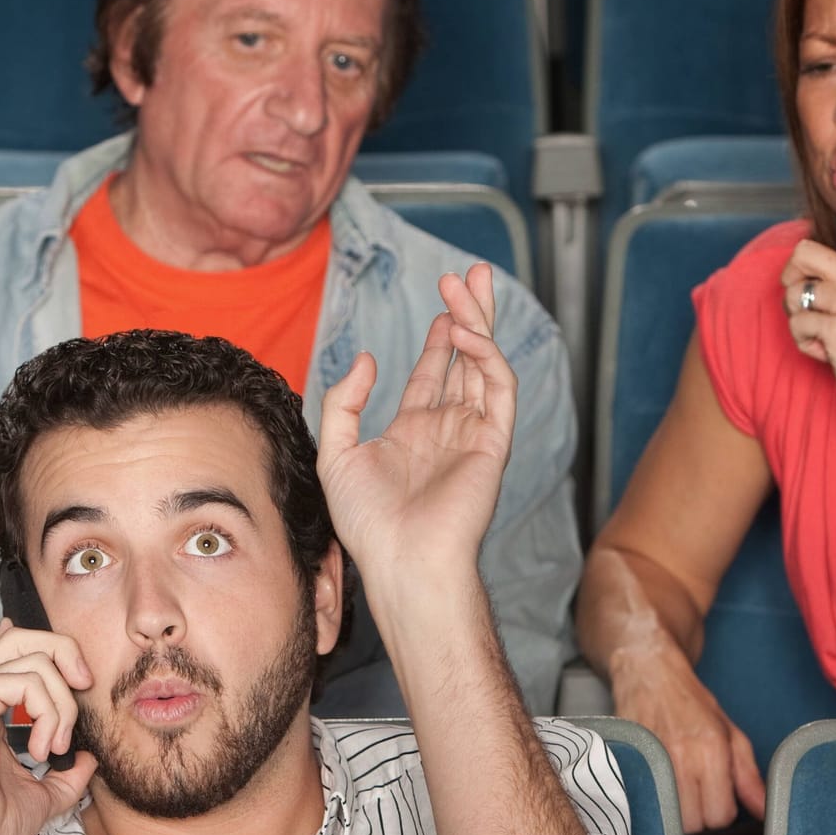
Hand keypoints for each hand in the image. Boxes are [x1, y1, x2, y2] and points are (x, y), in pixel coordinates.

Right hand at [0, 619, 99, 834]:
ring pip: (36, 659)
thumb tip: (88, 757)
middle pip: (25, 636)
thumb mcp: (46, 793)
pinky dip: (48, 714)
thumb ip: (67, 772)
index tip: (81, 678)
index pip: (14, 648)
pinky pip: (28, 681)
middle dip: (67, 656)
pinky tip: (40, 749)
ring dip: (62, 706)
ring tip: (54, 748)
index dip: (51, 646)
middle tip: (85, 687)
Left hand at [316, 263, 515, 584]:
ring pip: (485, 363)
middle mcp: (447, 430)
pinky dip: (486, 355)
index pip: (435, 374)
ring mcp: (473, 434)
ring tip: (469, 283)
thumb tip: (369, 359)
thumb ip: (345, 402)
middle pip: (467, 359)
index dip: (440, 338)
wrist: (400, 560)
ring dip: (479, 321)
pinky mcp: (493, 442)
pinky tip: (465, 331)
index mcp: (414, 433)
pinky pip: (498, 388)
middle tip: (472, 274)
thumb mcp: (337, 453)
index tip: (442, 302)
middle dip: (470, 315)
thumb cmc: (367, 523)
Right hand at [609, 642, 764, 833]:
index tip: (716, 797)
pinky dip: (650, 803)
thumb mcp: (730, 734)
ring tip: (676, 790)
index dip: (721, 811)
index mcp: (711, 750)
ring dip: (674, 813)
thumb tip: (766, 811)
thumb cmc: (690, 703)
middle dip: (698, 816)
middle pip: (694, 823)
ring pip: (667, 819)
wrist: (647, 673)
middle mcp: (680, 757)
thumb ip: (749, 776)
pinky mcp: (627, 761)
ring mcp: (650, 760)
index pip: (721, 815)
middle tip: (695, 794)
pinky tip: (655, 787)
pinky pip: (642, 803)